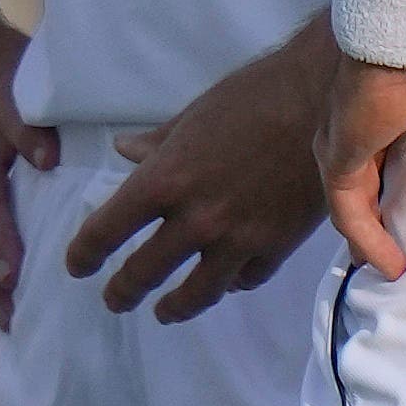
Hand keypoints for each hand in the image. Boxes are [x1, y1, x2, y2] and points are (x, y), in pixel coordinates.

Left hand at [63, 18, 353, 319]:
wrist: (327, 100)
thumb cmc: (255, 95)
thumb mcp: (194, 116)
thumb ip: (157, 144)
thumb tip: (123, 151)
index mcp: (164, 181)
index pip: (106, 230)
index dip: (84, 254)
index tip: (77, 266)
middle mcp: (195, 220)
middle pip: (143, 273)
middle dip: (122, 291)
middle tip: (115, 299)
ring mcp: (238, 240)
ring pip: (196, 294)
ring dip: (174, 307)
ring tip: (164, 311)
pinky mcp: (277, 247)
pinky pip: (246, 280)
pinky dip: (232, 284)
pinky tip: (226, 283)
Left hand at [315, 13, 405, 280]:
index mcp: (393, 100)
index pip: (386, 137)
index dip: (395, 160)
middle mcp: (360, 123)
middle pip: (362, 171)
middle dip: (377, 201)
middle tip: (401, 234)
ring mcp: (344, 141)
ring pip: (350, 196)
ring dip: (368, 229)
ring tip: (393, 263)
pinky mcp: (341, 157)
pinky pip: (349, 212)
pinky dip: (368, 239)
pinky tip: (391, 268)